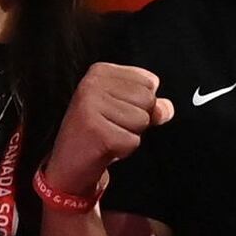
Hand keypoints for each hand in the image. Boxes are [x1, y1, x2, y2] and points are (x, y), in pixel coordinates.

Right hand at [44, 60, 167, 200]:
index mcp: (100, 71)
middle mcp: (92, 84)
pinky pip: (133, 141)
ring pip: (142, 120)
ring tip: (107, 135)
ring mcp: (91, 106)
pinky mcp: (97, 131)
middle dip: (137, 120)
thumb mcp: (124, 110)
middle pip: (148, 99)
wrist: (68, 164)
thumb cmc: (98, 132)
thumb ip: (150, 104)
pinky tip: (104, 147)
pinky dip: (123, 150)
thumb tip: (166, 109)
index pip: (150, 82)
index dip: (140, 103)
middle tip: (111, 126)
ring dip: (130, 135)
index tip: (115, 111)